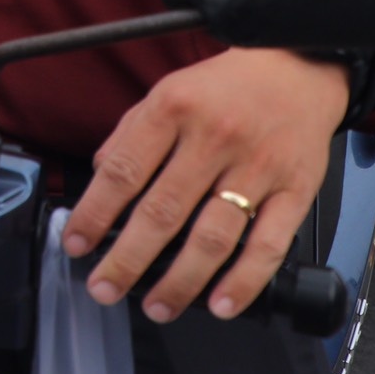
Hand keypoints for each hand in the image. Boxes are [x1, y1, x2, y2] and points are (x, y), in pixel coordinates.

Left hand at [61, 48, 349, 322]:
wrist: (298, 68)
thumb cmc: (225, 86)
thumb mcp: (167, 92)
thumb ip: (131, 136)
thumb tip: (99, 178)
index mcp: (173, 110)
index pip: (122, 171)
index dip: (94, 213)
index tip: (76, 243)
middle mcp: (214, 139)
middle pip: (162, 212)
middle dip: (128, 259)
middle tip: (104, 287)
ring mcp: (257, 167)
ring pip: (212, 237)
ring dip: (180, 281)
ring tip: (157, 306)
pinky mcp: (296, 190)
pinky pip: (268, 245)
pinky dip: (243, 281)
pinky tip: (220, 304)